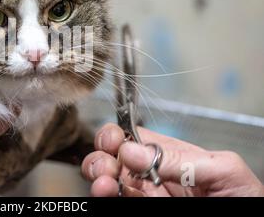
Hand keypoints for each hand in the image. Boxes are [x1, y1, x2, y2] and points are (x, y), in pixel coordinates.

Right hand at [81, 123, 263, 196]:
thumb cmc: (244, 198)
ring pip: (108, 183)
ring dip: (99, 179)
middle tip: (106, 167)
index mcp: (169, 156)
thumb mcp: (222, 170)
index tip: (114, 142)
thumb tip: (133, 148)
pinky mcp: (137, 210)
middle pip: (112, 159)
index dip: (117, 135)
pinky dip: (104, 196)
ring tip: (105, 185)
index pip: (132, 138)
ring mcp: (143, 195)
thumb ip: (180, 157)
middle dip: (101, 157)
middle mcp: (150, 175)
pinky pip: (115, 202)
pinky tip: (107, 193)